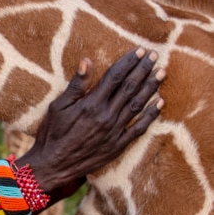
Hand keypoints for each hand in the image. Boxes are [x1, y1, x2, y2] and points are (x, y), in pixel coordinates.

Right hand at [20, 47, 163, 203]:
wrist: (54, 164)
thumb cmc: (52, 133)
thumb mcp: (58, 106)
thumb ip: (76, 85)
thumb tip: (87, 62)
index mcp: (91, 104)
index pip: (114, 77)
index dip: (128, 62)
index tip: (139, 51)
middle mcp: (106, 115)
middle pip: (129, 87)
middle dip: (143, 70)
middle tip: (154, 56)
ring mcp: (114, 130)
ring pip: (138, 104)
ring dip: (151, 87)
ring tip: (161, 73)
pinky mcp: (118, 144)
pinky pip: (139, 128)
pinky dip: (151, 115)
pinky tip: (159, 103)